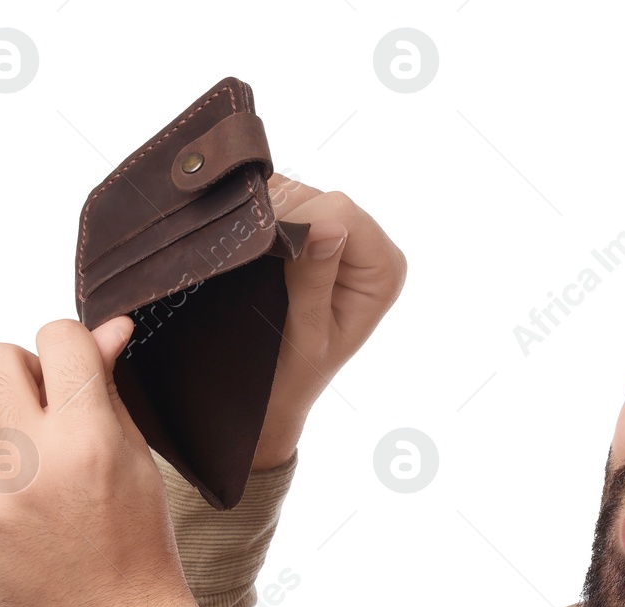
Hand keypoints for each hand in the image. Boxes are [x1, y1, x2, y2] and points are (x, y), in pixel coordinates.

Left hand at [0, 316, 203, 606]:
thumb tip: (107, 328)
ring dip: (0, 424)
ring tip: (36, 467)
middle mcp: (30, 463)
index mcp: (87, 440)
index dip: (71, 345)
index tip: (76, 368)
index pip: (57, 338)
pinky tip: (18, 503)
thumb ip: (110, 389)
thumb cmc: (138, 541)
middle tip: (46, 409)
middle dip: (22, 372)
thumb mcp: (137, 459)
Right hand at [254, 174, 407, 468]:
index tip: (263, 255)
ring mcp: (340, 235)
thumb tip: (330, 226)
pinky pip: (281, 201)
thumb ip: (316, 280)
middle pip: (318, 198)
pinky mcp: (310, 231)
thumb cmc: (293, 375)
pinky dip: (256, 215)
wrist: (272, 393)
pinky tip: (241, 243)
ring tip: (243, 258)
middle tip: (248, 261)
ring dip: (263, 217)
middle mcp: (369, 246)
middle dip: (279, 221)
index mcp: (384, 270)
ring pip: (295, 194)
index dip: (299, 223)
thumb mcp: (307, 334)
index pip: (342, 213)